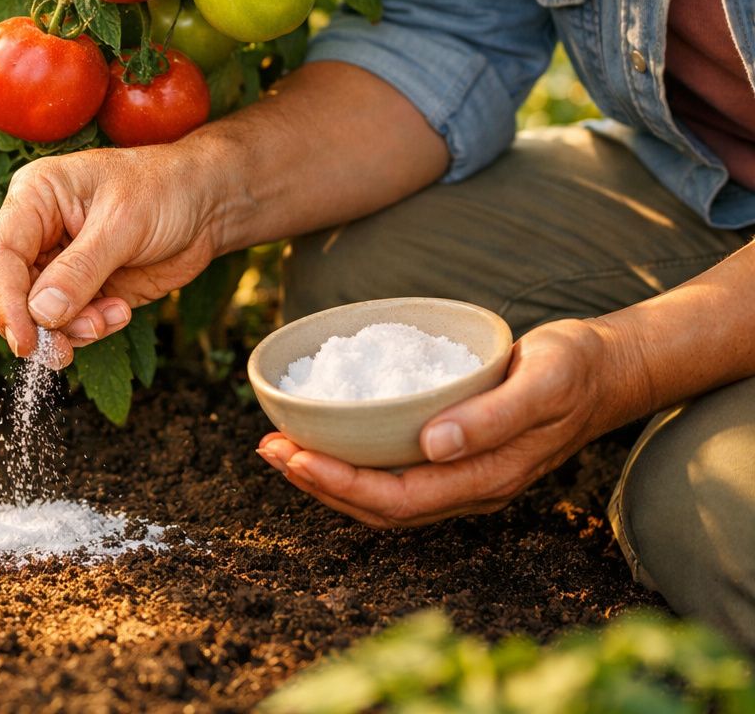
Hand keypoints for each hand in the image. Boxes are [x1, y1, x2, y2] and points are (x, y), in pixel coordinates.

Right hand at [0, 142, 223, 365]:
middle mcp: (37, 231)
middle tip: (60, 351)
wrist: (208, 203)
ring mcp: (58, 263)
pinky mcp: (81, 290)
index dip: (5, 302)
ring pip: (35, 314)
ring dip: (68, 330)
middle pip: (6, 290)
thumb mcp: (123, 223)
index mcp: (34, 197)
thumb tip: (41, 313)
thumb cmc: (165, 189)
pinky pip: (67, 323)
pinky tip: (119, 311)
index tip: (25, 341)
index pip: (0, 255)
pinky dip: (89, 329)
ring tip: (108, 319)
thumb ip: (80, 269)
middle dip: (32, 324)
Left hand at [256, 319, 621, 526]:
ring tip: (281, 448)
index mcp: (487, 478)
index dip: (338, 484)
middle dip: (318, 483)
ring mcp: (463, 476)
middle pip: (380, 507)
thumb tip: (432, 446)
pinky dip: (352, 462)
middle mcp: (469, 488)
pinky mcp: (456, 455)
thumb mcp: (542, 383)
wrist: (608, 368)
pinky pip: (394, 473)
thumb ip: (492, 418)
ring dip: (328, 477)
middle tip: (267, 449)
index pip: (397, 499)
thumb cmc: (575, 369)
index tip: (291, 455)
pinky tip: (326, 439)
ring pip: (383, 496)